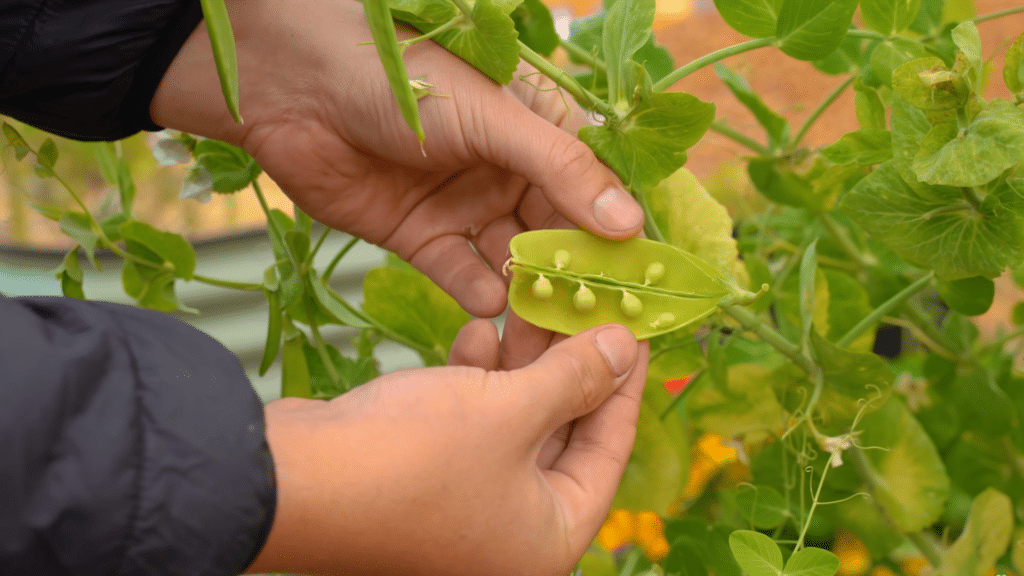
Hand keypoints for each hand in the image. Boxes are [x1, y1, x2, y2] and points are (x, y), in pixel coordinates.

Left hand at [151, 0, 644, 318]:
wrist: (292, 86)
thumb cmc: (401, 76)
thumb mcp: (493, 117)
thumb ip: (561, 170)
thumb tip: (629, 223)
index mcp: (537, 130)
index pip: (594, 189)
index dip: (618, 234)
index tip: (643, 281)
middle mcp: (508, 171)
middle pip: (557, 236)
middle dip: (575, 277)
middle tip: (597, 323)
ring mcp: (465, 205)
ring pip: (513, 262)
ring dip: (530, 294)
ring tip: (548, 330)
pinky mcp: (420, 236)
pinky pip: (460, 274)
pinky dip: (476, 293)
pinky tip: (491, 308)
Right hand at [245, 323, 646, 575]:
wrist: (290, 481)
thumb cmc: (412, 459)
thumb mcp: (508, 410)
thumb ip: (574, 378)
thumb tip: (626, 348)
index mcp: (547, 539)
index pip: (609, 452)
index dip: (623, 385)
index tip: (635, 331)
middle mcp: (509, 533)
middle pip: (560, 434)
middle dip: (567, 365)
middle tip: (582, 306)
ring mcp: (463, 507)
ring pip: (511, 422)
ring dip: (519, 364)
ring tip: (529, 304)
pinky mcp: (422, 479)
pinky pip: (468, 424)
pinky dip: (475, 380)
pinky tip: (477, 331)